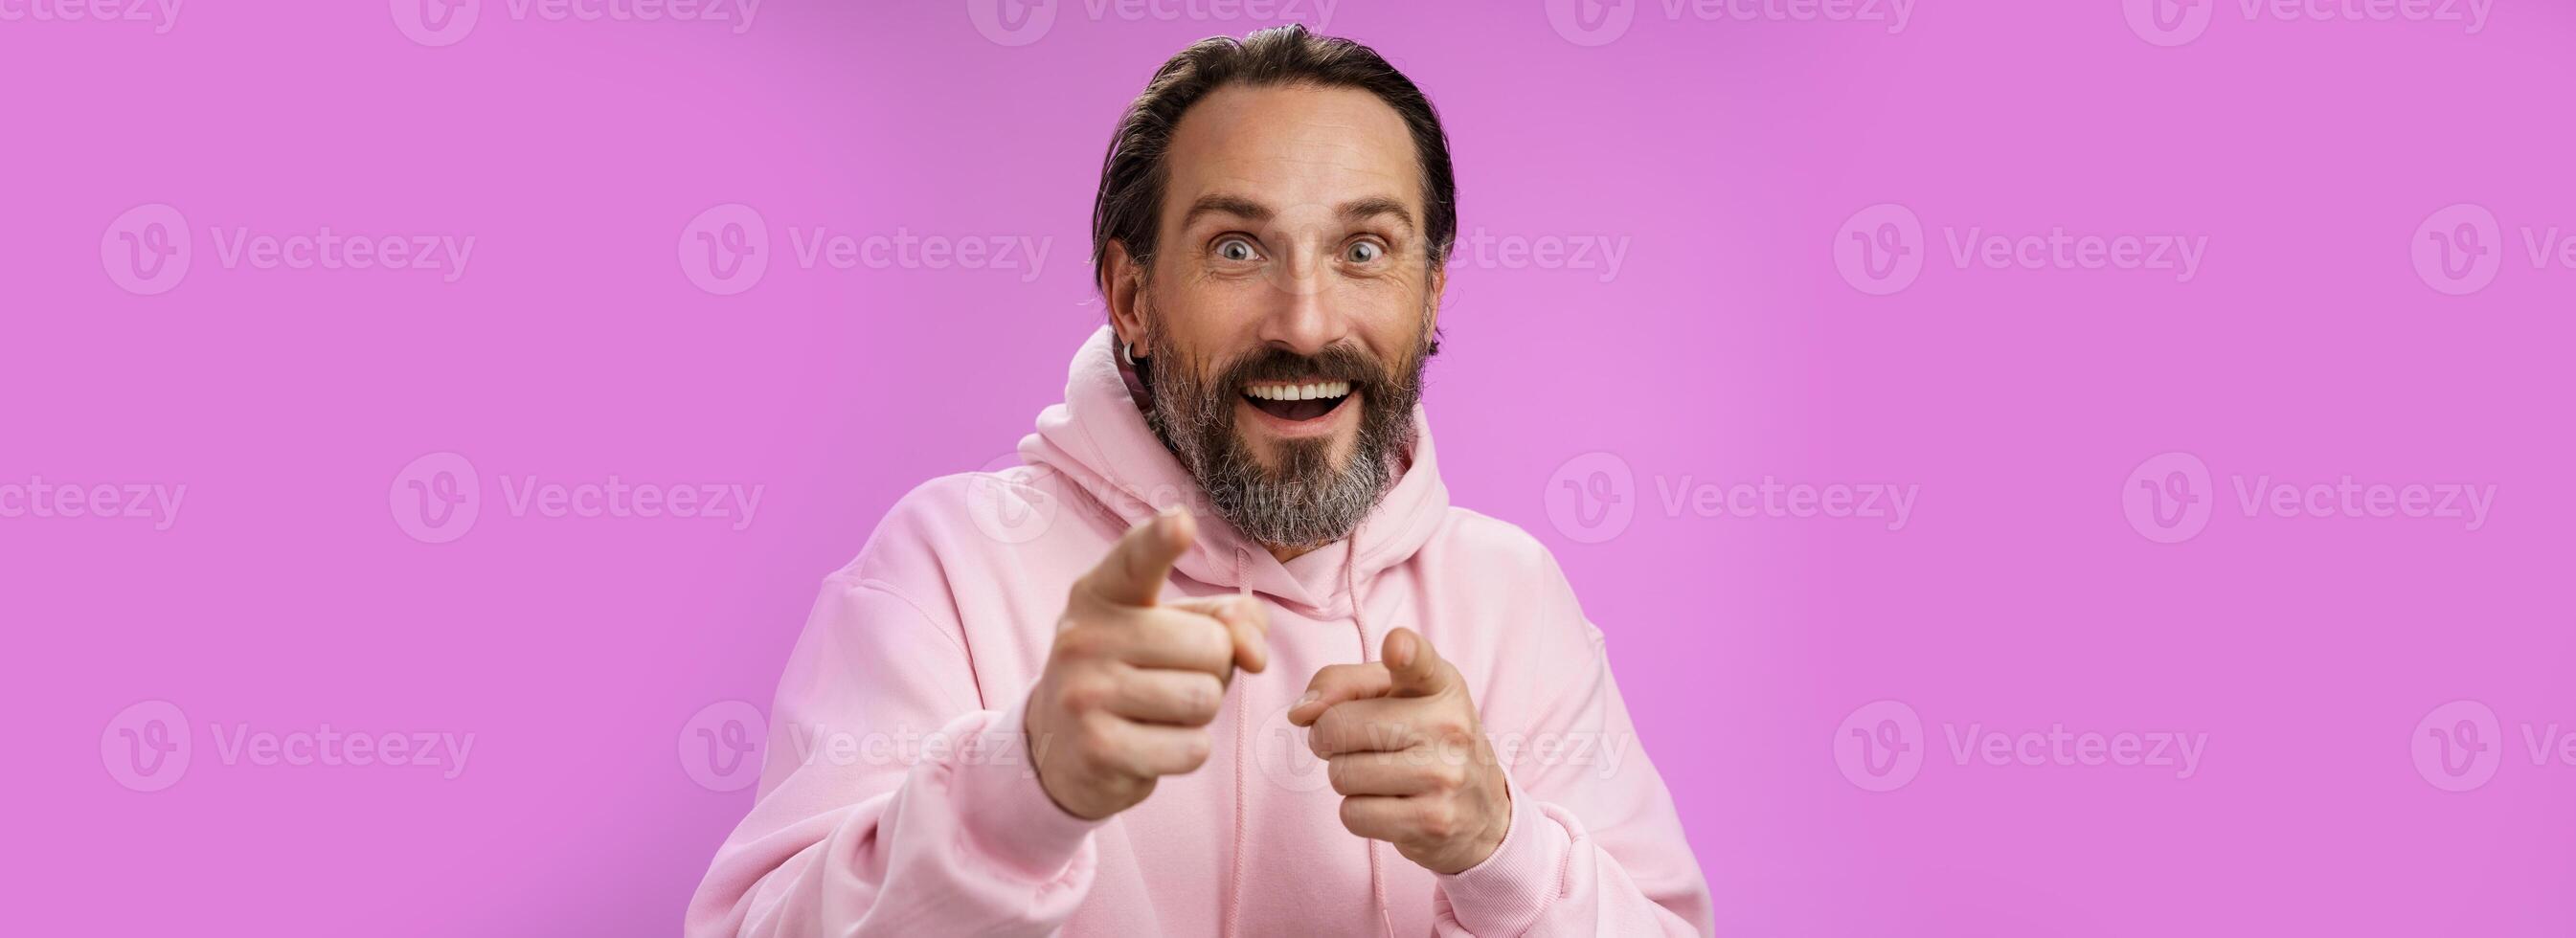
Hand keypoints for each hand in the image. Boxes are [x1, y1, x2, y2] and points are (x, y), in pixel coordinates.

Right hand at [1027, 508, 1269, 819]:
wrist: (1061, 749)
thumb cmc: (1136, 673)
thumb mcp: (1176, 630)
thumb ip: (1230, 619)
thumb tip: (1255, 653)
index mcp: (1101, 593)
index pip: (1135, 559)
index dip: (1161, 540)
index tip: (1181, 522)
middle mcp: (1082, 636)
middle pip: (1210, 646)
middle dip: (1213, 669)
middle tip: (1170, 679)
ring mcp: (1083, 694)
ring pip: (1204, 698)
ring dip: (1200, 712)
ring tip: (1159, 711)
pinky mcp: (1096, 750)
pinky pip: (1192, 748)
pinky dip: (1187, 751)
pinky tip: (1149, 745)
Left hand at [1288, 628, 1510, 874]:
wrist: (1481, 811)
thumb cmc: (1422, 741)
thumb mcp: (1394, 697)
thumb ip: (1341, 684)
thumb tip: (1300, 712)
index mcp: (1440, 684)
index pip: (1420, 660)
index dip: (1403, 651)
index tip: (1397, 648)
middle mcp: (1449, 725)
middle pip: (1338, 727)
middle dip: (1331, 741)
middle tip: (1362, 746)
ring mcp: (1445, 775)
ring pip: (1341, 775)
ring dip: (1347, 779)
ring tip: (1383, 777)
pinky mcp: (1433, 821)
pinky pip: (1353, 814)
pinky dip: (1359, 813)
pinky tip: (1391, 806)